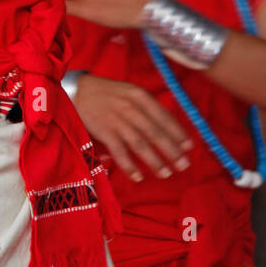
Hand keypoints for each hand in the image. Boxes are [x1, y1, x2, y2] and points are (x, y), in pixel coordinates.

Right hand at [73, 73, 193, 182]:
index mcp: (139, 95)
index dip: (177, 132)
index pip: (163, 116)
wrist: (76, 90)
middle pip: (155, 132)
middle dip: (171, 150)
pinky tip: (138, 176)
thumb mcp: (128, 92)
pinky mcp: (104, 130)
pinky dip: (129, 165)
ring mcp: (117, 119)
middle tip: (183, 165)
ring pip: (140, 143)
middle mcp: (130, 107)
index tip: (188, 147)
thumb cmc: (106, 93)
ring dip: (154, 160)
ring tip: (166, 173)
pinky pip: (120, 151)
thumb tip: (165, 130)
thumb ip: (145, 108)